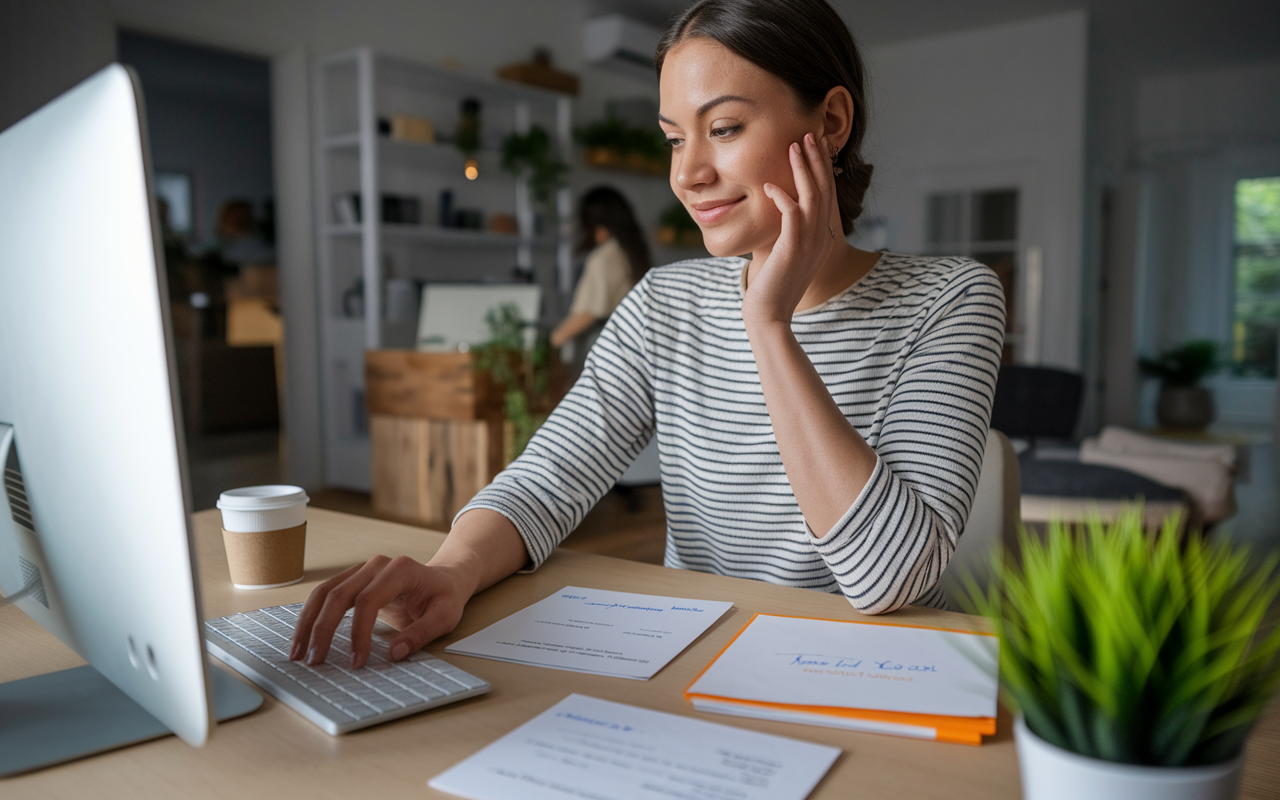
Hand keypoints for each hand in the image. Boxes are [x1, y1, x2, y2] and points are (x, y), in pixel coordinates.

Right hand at [288, 555, 473, 668]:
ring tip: (297, 653)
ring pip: (324, 593)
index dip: (358, 633)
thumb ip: (421, 634)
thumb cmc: (444, 597)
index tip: (356, 661)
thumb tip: (394, 653)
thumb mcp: (444, 617)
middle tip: (314, 661)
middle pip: (338, 594)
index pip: (368, 601)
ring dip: (307, 623)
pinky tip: (303, 637)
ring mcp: (361, 570)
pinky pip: (325, 595)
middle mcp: (376, 565)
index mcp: (400, 570)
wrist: (444, 579)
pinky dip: (311, 616)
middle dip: (322, 629)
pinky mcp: (353, 580)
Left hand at [741, 132, 838, 326]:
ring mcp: (809, 244)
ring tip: (795, 145)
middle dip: (817, 160)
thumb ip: (789, 234)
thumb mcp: (786, 255)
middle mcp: (820, 239)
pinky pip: (791, 215)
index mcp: (822, 240)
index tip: (816, 146)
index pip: (826, 197)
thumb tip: (782, 214)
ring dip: (803, 169)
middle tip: (810, 133)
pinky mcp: (791, 250)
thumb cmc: (772, 288)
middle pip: (824, 190)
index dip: (822, 170)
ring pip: (811, 197)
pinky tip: (769, 185)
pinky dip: (782, 197)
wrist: (769, 316)